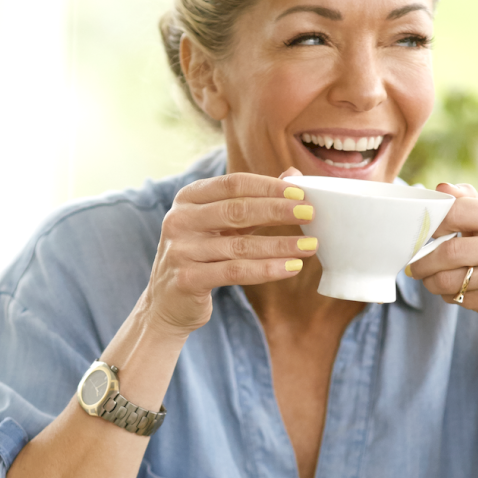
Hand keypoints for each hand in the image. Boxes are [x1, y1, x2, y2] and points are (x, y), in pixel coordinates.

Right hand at [141, 172, 317, 337]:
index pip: (233, 184)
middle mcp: (179, 219)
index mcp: (188, 198)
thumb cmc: (201, 255)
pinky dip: (266, 270)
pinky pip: (235, 272)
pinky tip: (291, 267)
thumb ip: (254, 200)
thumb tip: (293, 176)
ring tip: (310, 246)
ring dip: (280, 245)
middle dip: (278, 211)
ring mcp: (180, 249)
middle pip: (237, 210)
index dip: (268, 186)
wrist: (167, 301)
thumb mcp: (221, 224)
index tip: (301, 192)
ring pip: (239, 245)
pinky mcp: (187, 278)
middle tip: (310, 214)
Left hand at [406, 183, 477, 345]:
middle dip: (424, 260)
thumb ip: (471, 206)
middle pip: (449, 250)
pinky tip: (454, 292)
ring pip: (448, 278)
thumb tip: (442, 188)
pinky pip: (456, 297)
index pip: (458, 211)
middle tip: (415, 264)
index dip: (433, 223)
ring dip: (431, 281)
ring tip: (431, 279)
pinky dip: (447, 296)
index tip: (423, 234)